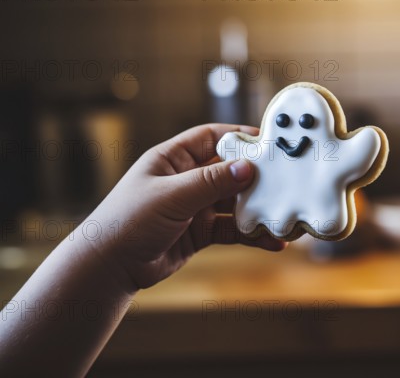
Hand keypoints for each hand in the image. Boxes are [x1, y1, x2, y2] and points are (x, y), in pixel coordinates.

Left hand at [80, 124, 285, 290]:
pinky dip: (249, 235)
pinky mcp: (200, 233)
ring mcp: (194, 207)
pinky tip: (269, 242)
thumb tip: (248, 167)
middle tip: (283, 181)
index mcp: (173, 159)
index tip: (267, 142)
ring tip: (280, 217)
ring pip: (233, 203)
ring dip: (256, 210)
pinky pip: (231, 230)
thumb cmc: (128, 220)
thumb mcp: (171, 196)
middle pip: (228, 172)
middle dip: (254, 178)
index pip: (211, 138)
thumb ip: (210, 182)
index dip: (238, 137)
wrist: (110, 267)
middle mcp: (186, 180)